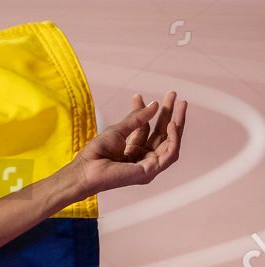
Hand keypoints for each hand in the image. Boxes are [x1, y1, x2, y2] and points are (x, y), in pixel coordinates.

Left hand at [66, 91, 186, 198]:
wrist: (86, 170)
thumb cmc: (96, 154)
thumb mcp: (118, 131)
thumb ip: (137, 119)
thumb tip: (155, 104)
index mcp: (133, 150)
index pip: (146, 129)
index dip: (145, 112)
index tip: (138, 96)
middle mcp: (143, 158)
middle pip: (162, 134)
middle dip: (170, 114)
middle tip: (174, 95)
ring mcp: (148, 165)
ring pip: (171, 142)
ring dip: (177, 122)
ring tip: (180, 105)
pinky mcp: (152, 171)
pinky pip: (170, 153)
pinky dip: (174, 138)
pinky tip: (172, 123)